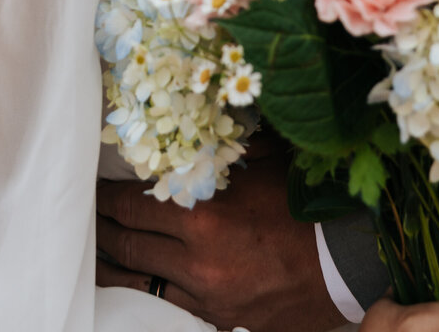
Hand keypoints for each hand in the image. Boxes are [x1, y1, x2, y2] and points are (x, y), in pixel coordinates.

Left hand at [95, 141, 336, 331]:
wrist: (350, 259)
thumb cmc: (307, 201)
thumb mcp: (264, 160)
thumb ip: (222, 147)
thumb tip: (191, 125)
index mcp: (206, 216)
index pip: (135, 206)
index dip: (108, 198)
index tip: (93, 190)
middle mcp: (200, 261)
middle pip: (131, 246)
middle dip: (104, 231)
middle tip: (88, 219)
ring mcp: (210, 298)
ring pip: (144, 283)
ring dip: (119, 266)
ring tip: (98, 255)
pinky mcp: (224, 320)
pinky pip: (176, 307)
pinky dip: (154, 291)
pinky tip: (141, 283)